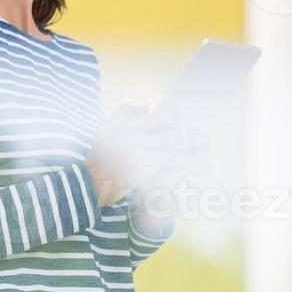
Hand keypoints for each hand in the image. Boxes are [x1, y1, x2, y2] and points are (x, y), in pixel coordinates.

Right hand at [85, 103, 205, 207]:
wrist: (87, 183)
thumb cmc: (99, 154)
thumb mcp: (107, 127)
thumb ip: (126, 112)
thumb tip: (148, 108)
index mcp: (126, 126)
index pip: (163, 118)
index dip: (178, 121)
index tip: (184, 127)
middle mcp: (132, 141)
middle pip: (172, 137)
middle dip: (189, 142)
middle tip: (202, 146)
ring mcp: (136, 160)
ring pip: (173, 156)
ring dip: (190, 160)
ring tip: (203, 166)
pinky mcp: (141, 178)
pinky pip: (167, 174)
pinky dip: (181, 176)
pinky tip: (189, 179)